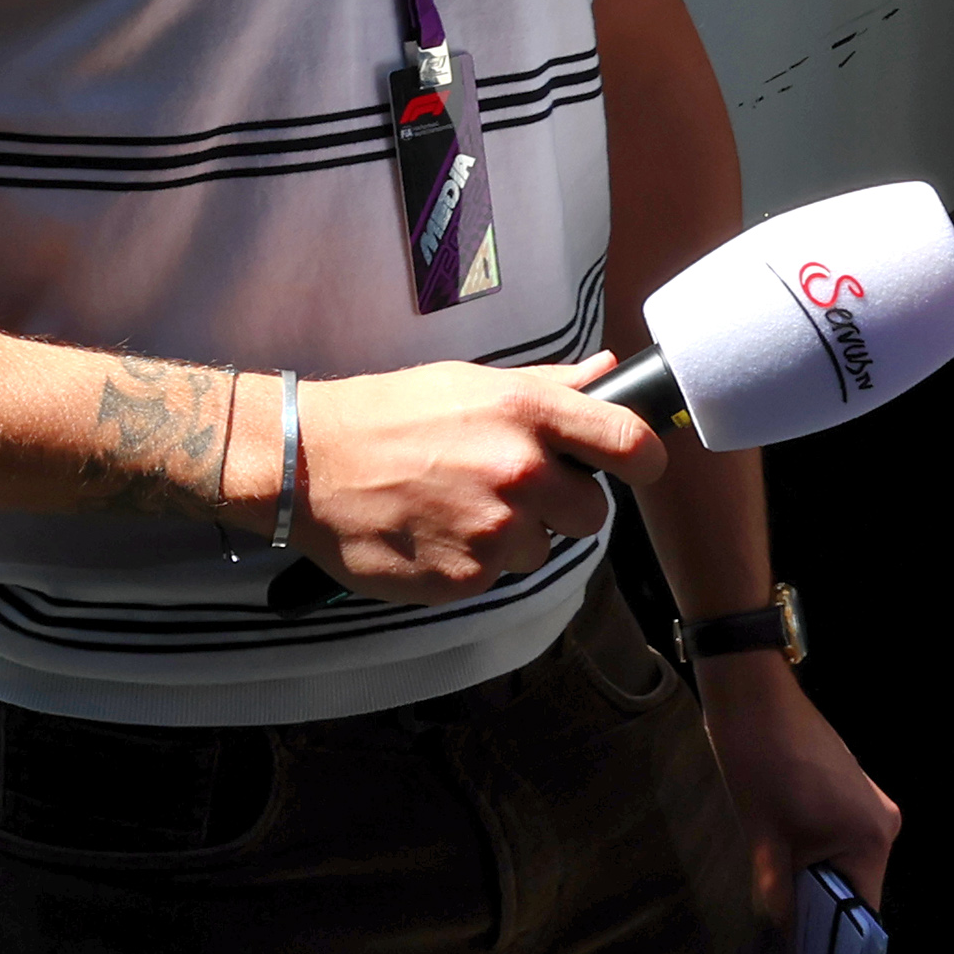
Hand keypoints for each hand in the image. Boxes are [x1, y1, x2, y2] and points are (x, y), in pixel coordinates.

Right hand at [288, 361, 660, 598]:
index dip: (643, 461)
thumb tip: (607, 374)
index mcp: (529, 414)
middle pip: (593, 514)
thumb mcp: (471, 383)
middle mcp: (522, 473)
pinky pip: (495, 578)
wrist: (310, 464)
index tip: (634, 467)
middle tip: (506, 489)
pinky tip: (433, 533)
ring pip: (540, 551)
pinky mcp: (469, 579)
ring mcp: (496, 532)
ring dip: (510, 538)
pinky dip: (471, 563)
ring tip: (454, 507)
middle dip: (560, 508)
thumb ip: (549, 388)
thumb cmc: (390, 416)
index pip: (632, 446)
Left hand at [697, 659, 897, 913]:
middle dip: (821, 904)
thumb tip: (784, 939)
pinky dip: (820, 850)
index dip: (833, 938)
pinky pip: (844, 836)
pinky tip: (788, 851)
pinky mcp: (856, 789)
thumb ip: (778, 896)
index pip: (861, 911)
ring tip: (781, 886)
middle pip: (855, 885)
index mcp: (871, 839)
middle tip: (784, 923)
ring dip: (817, 875)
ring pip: (847, 861)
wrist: (754, 700)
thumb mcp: (763, 841)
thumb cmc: (759, 767)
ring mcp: (872, 802)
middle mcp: (884, 822)